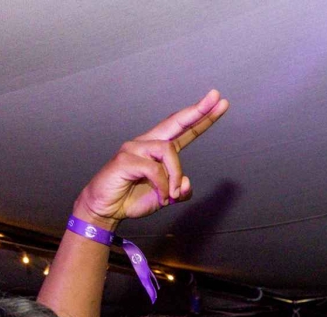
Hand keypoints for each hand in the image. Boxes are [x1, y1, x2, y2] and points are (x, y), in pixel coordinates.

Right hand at [71, 89, 229, 228]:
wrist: (106, 209)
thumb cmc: (132, 199)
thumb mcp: (165, 198)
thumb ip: (180, 192)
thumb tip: (186, 183)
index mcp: (160, 150)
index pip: (184, 130)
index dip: (202, 117)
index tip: (220, 103)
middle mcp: (148, 143)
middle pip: (176, 122)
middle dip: (198, 111)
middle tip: (217, 97)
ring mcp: (135, 148)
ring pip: (168, 151)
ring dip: (175, 176)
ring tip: (171, 195)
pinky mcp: (125, 158)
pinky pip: (154, 168)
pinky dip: (162, 186)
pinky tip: (161, 197)